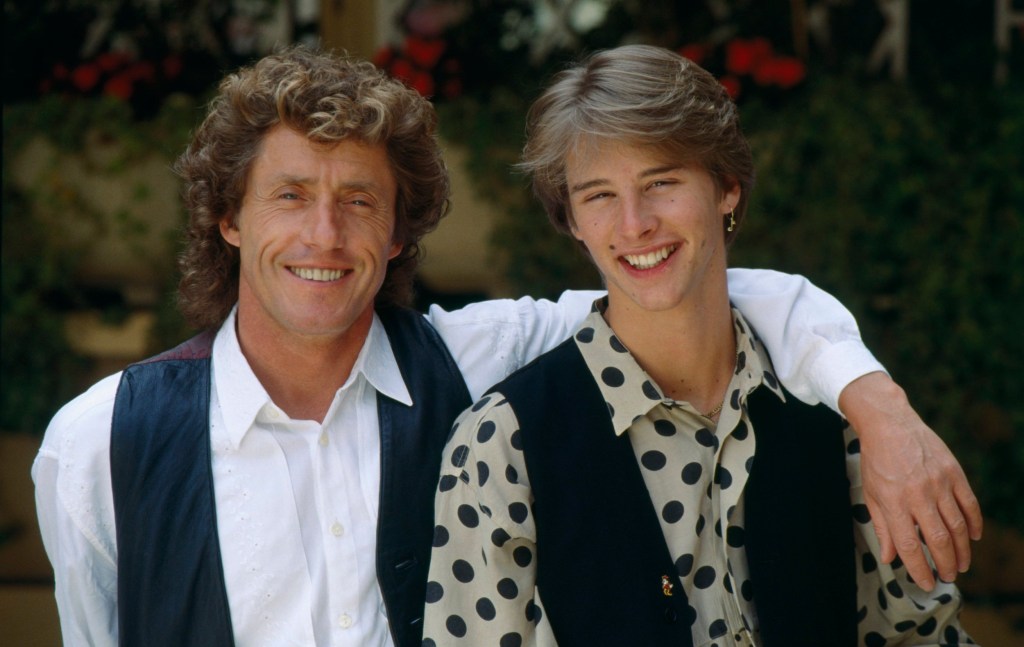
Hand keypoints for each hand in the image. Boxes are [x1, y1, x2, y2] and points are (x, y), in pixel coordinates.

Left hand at [839, 372, 981, 590]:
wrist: (889, 423)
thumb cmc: (876, 461)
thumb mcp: (871, 493)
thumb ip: (882, 527)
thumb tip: (889, 557)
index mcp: (894, 502)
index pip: (910, 546)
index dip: (920, 570)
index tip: (927, 583)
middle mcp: (918, 494)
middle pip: (939, 540)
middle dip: (946, 565)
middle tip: (948, 577)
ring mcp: (939, 483)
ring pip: (958, 526)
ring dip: (963, 551)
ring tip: (962, 565)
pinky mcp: (954, 472)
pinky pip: (969, 505)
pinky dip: (974, 524)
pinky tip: (973, 538)